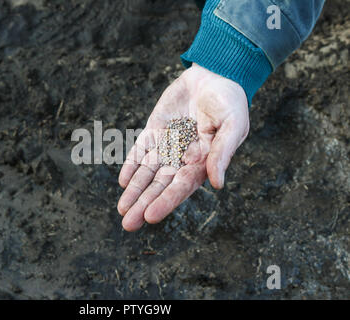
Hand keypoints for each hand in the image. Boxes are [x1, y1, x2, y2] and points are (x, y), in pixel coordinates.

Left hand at [117, 63, 248, 230]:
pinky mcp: (154, 131)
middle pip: (160, 185)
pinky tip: (123, 181)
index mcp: (203, 161)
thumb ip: (223, 153)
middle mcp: (182, 158)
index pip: (182, 187)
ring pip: (147, 172)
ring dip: (134, 190)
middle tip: (128, 224)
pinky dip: (131, 165)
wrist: (215, 74)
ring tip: (121, 209)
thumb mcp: (233, 124)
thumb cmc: (230, 101)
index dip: (166, 201)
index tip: (150, 216)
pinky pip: (140, 150)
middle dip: (144, 204)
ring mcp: (167, 145)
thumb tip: (218, 184)